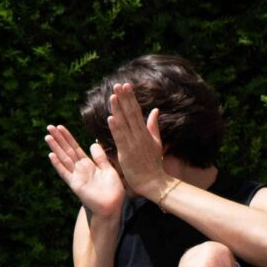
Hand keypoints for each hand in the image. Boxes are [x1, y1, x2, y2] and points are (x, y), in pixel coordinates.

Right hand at [45, 124, 125, 220]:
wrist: (113, 206)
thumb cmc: (113, 191)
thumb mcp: (109, 169)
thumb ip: (100, 158)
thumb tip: (93, 143)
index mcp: (88, 165)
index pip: (75, 148)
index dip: (68, 137)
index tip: (60, 127)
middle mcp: (80, 169)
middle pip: (67, 151)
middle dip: (58, 139)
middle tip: (49, 127)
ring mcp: (76, 176)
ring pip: (64, 158)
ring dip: (55, 148)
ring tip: (47, 137)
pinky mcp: (75, 185)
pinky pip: (65, 173)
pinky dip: (58, 164)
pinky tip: (51, 155)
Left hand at [104, 81, 172, 202]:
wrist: (154, 182)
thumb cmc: (154, 163)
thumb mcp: (156, 142)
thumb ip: (154, 125)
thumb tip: (155, 110)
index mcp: (145, 132)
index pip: (136, 111)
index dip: (130, 98)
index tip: (125, 85)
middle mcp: (139, 135)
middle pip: (131, 113)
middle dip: (124, 98)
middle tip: (118, 84)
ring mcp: (133, 144)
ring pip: (124, 123)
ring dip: (118, 109)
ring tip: (112, 96)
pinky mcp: (127, 153)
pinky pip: (120, 139)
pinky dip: (116, 128)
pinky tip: (111, 118)